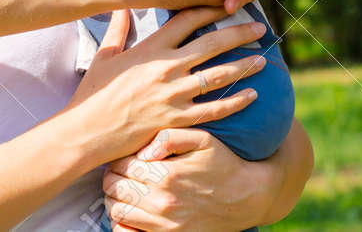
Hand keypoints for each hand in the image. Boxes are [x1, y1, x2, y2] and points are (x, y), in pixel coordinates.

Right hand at [64, 8, 266, 168]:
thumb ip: (117, 29)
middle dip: (239, 34)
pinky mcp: (177, 118)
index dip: (210, 10)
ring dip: (243, 66)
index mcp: (149, 48)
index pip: (186, 20)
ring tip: (263, 60)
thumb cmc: (94, 93)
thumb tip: (120, 6)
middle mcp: (165, 67)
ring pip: (218, 75)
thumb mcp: (104, 56)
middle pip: (211, 44)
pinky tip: (252, 95)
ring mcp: (173, 94)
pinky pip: (214, 109)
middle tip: (260, 29)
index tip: (228, 5)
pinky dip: (235, 101)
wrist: (87, 130)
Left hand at [103, 128, 274, 231]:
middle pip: (113, 187)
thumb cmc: (224, 163)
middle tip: (120, 173)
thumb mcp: (202, 139)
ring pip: (117, 210)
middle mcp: (163, 201)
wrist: (249, 197)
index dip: (118, 159)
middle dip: (112, 178)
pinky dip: (122, 223)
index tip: (124, 158)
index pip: (120, 164)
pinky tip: (131, 212)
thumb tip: (143, 151)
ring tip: (124, 190)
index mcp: (167, 173)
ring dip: (114, 199)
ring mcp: (165, 223)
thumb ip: (169, 136)